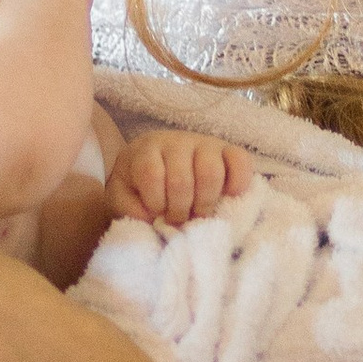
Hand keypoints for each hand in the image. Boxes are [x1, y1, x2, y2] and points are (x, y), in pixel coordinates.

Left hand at [104, 131, 254, 227]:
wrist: (158, 164)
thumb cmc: (139, 185)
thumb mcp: (122, 196)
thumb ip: (129, 208)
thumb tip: (152, 218)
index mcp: (147, 150)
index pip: (151, 174)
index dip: (156, 202)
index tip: (157, 214)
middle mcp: (177, 142)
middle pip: (181, 179)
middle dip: (180, 209)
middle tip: (179, 220)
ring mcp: (205, 143)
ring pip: (211, 173)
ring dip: (205, 202)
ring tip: (198, 214)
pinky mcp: (228, 150)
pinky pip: (240, 161)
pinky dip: (238, 182)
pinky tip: (227, 196)